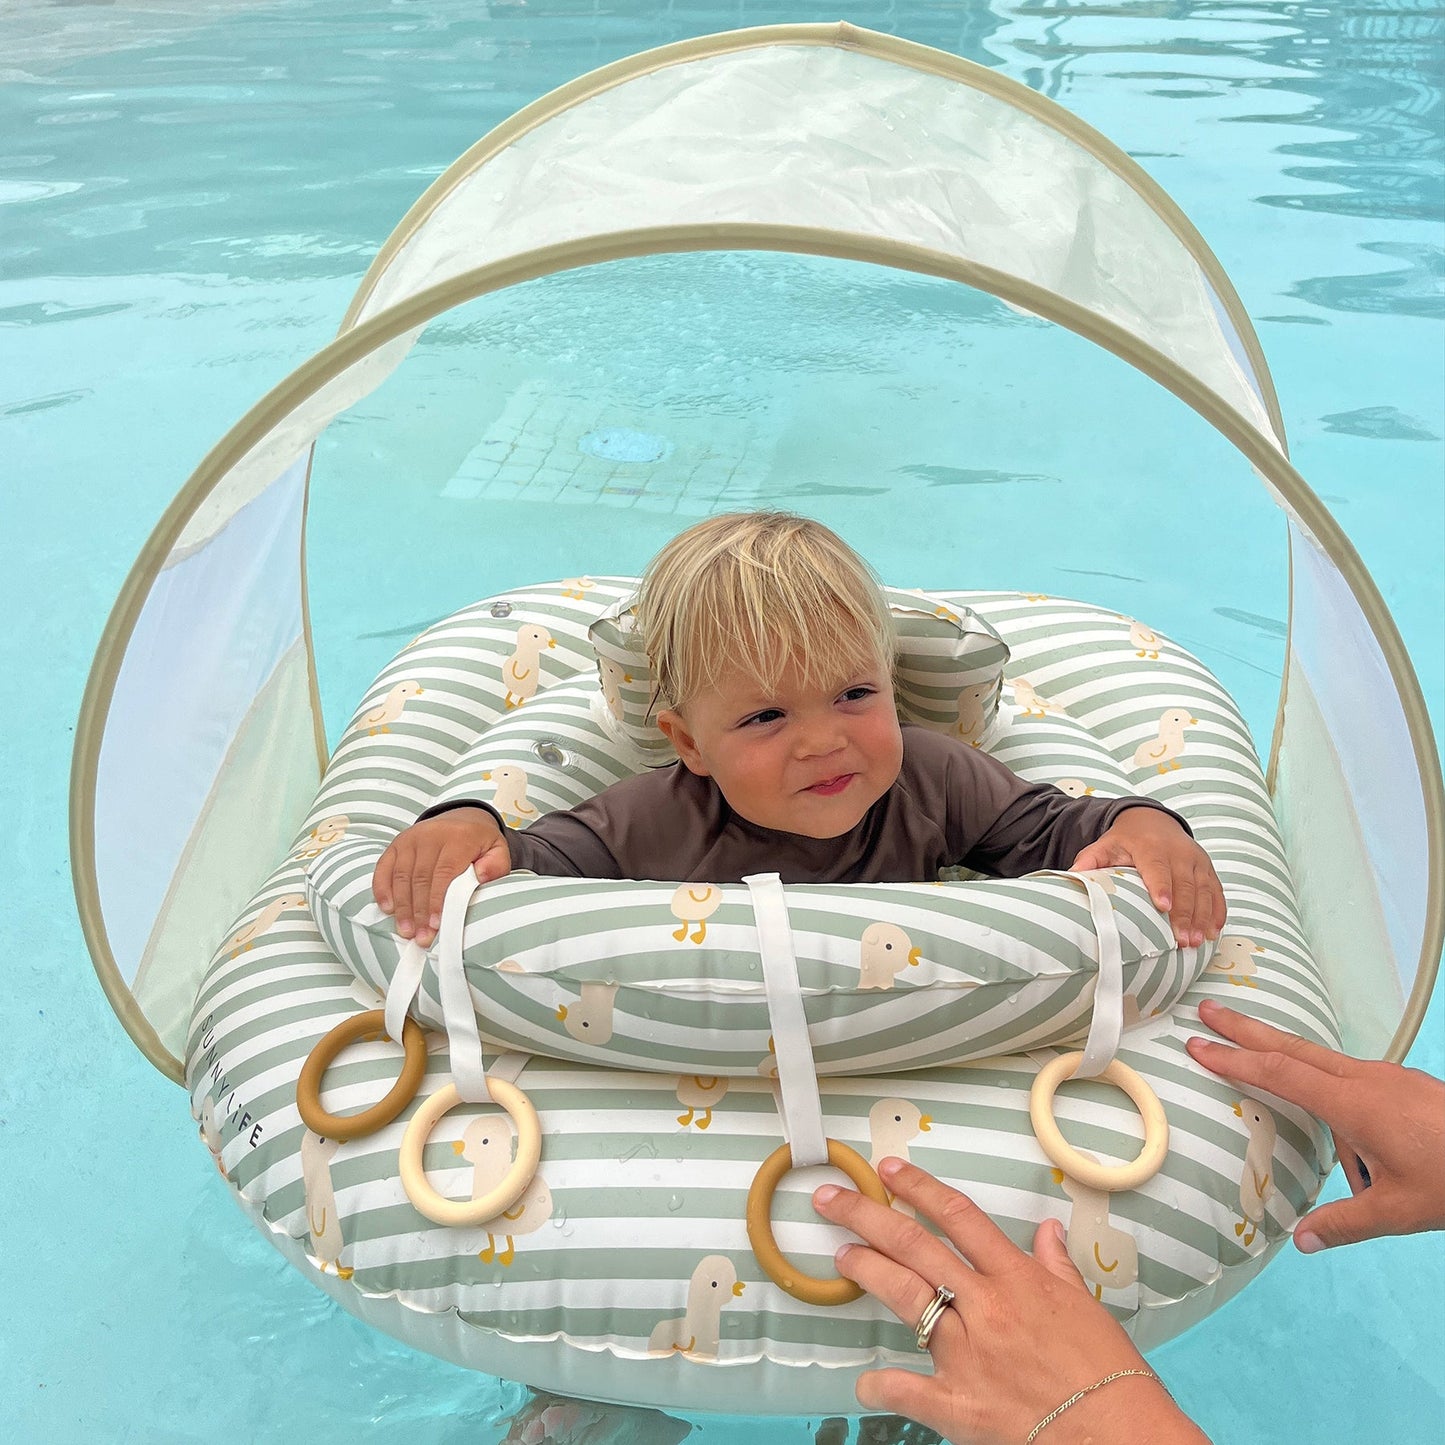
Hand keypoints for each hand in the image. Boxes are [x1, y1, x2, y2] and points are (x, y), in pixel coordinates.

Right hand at [373, 808, 510, 946]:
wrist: (462, 819)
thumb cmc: (479, 843)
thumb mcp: (497, 849)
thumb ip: (496, 864)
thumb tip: (482, 875)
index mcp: (458, 837)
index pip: (444, 872)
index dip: (438, 900)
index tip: (436, 924)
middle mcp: (431, 835)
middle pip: (420, 878)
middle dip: (420, 911)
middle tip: (421, 937)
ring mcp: (411, 839)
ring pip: (401, 876)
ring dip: (402, 907)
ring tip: (406, 931)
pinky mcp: (397, 844)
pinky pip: (384, 867)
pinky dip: (383, 889)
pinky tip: (387, 909)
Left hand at [812, 1159, 1204, 1444]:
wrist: (1120, 1436)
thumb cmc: (1109, 1375)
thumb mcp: (1086, 1307)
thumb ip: (1057, 1266)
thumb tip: (1048, 1231)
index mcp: (1018, 1279)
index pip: (958, 1217)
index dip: (919, 1188)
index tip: (888, 1170)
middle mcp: (987, 1306)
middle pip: (916, 1246)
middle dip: (868, 1215)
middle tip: (832, 1199)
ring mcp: (969, 1353)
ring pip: (906, 1297)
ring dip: (867, 1271)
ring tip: (842, 1255)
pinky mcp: (960, 1404)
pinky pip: (908, 1389)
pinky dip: (882, 1385)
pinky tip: (864, 1381)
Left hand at [1070, 806, 1223, 947]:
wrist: (1151, 819)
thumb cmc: (1125, 840)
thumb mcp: (1104, 845)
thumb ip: (1089, 860)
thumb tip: (1071, 876)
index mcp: (1150, 846)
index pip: (1157, 868)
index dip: (1161, 887)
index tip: (1163, 907)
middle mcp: (1178, 851)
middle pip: (1184, 885)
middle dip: (1185, 914)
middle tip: (1182, 940)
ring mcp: (1196, 860)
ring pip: (1204, 890)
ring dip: (1202, 917)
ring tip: (1197, 942)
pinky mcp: (1207, 868)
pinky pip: (1216, 891)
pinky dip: (1217, 911)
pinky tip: (1214, 931)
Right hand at [1188, 999, 1444, 1249]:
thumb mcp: (1399, 1211)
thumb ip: (1345, 1223)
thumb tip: (1301, 1241)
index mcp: (1354, 1104)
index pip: (1279, 1074)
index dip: (1234, 1060)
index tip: (1197, 1045)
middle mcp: (1366, 1080)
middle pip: (1292, 1047)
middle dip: (1246, 1028)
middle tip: (1207, 1010)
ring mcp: (1388, 1077)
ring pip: (1326, 1066)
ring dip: (1297, 1073)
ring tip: (1346, 1156)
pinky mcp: (1405, 1084)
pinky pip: (1356, 1083)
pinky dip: (1337, 1098)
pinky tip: (1369, 1151)